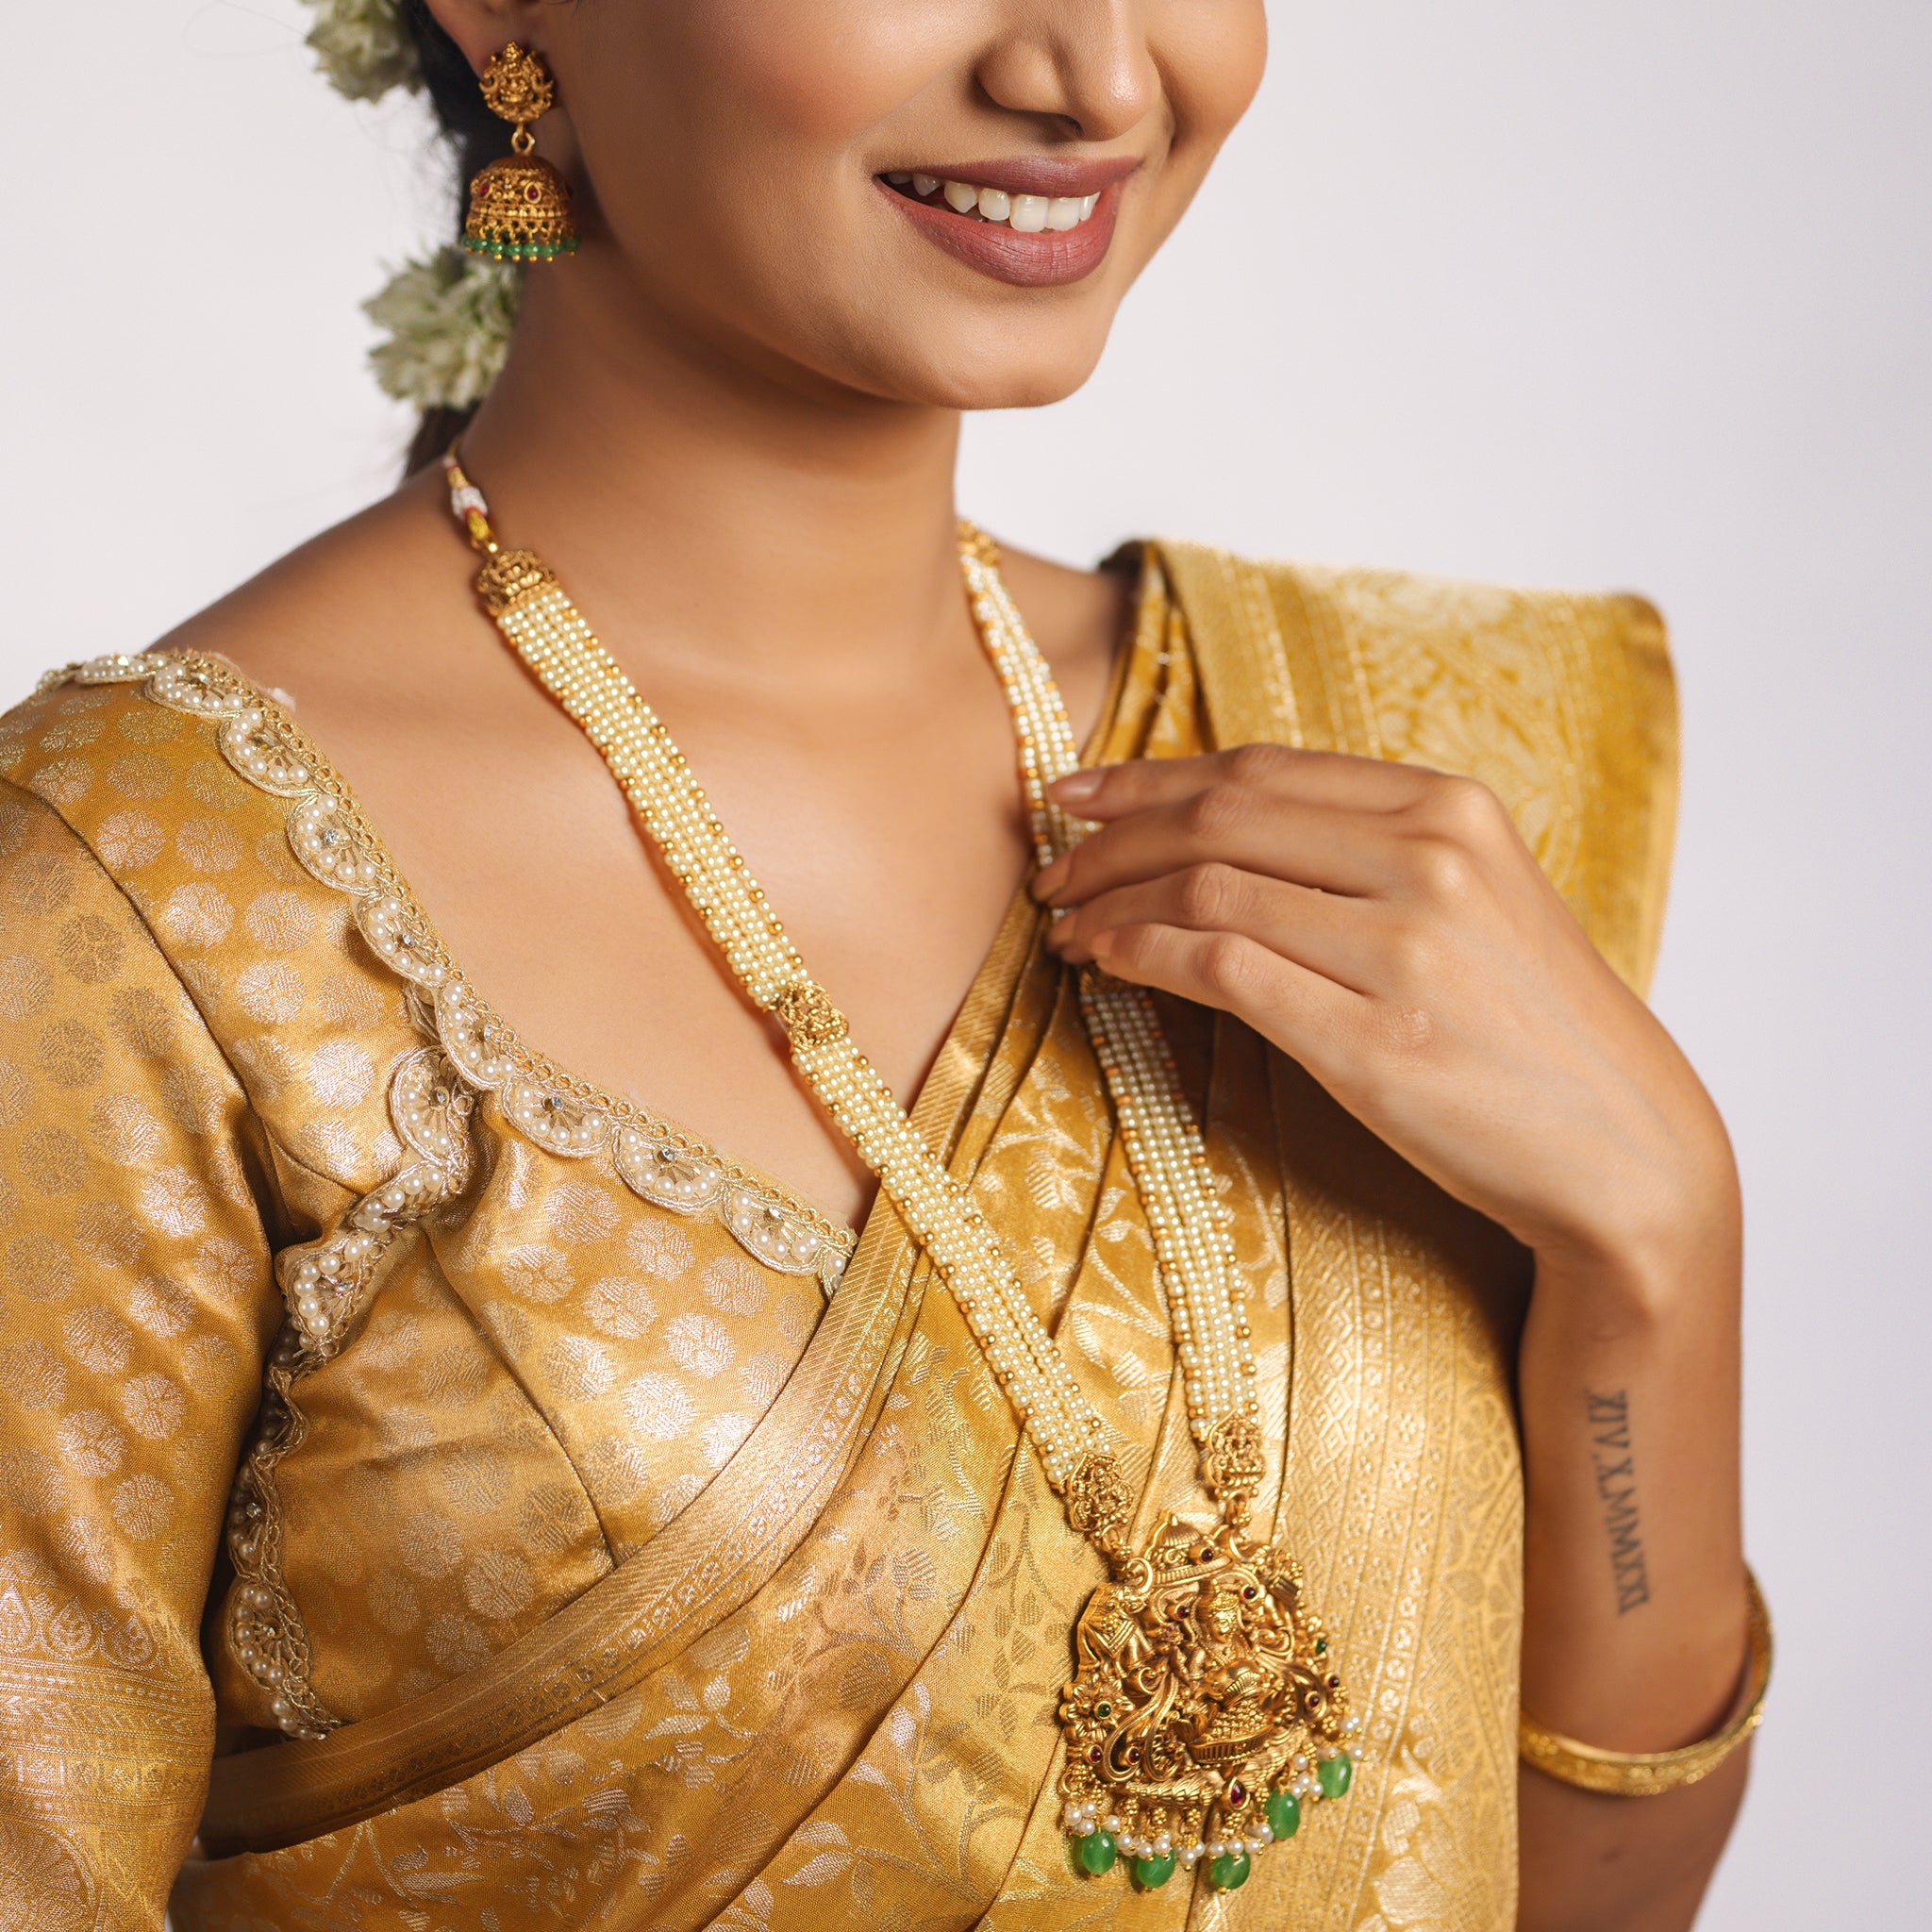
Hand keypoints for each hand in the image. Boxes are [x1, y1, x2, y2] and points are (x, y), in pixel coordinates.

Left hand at [1036, 747, 1735, 1302]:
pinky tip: (1108, 960)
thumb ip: (1370, 851)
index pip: (1263, 769)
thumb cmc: (1530, 1032)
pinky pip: (1223, 967)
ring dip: (1114, 898)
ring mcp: (1405, 948)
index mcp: (1451, 808)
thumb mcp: (1475, 902)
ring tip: (1067, 921)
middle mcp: (1431, 858)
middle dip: (1113, 835)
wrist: (1624, 1151)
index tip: (1080, 794)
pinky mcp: (1374, 1041)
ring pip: (1210, 885)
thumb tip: (1227, 831)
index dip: (1151, 776)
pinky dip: (1144, 952)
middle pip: (1222, 816)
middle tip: (1050, 864)